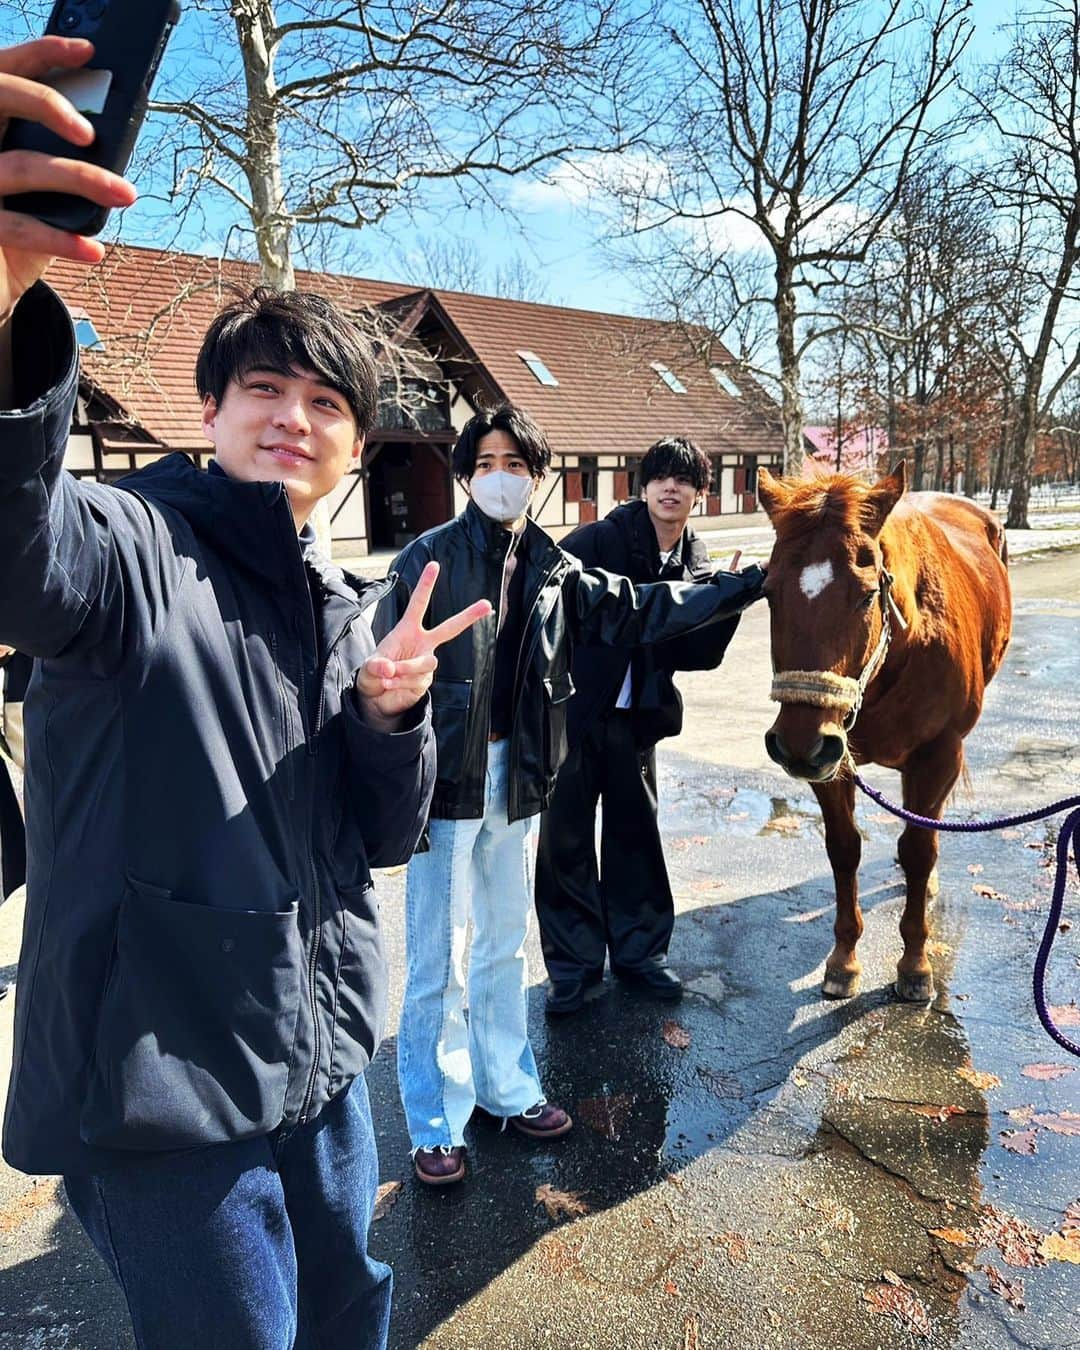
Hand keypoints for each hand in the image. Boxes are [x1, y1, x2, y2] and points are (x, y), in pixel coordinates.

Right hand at [0, 36, 137, 319]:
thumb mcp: (38, 183)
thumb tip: (112, 133)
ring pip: (23, 166)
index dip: (42, 53)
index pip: (5, 69)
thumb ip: (58, 153)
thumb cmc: (20, 222)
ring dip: (82, 179)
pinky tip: (94, 250)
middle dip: (46, 102)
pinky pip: (20, 227)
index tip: (88, 52)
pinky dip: (62, 240)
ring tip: (124, 194)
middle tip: (90, 133)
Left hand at [355, 561, 491, 725]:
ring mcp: (427, 662)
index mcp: (407, 630)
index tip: (434, 565)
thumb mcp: (368, 669)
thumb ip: (375, 667)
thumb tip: (388, 668)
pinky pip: (420, 681)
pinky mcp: (427, 680)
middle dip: (468, 616)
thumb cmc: (373, 676)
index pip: (418, 605)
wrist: (377, 700)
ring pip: (427, 662)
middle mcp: (422, 643)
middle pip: (450, 628)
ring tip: (388, 678)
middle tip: (487, 604)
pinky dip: (402, 685)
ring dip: (406, 670)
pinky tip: (392, 687)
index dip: (426, 585)